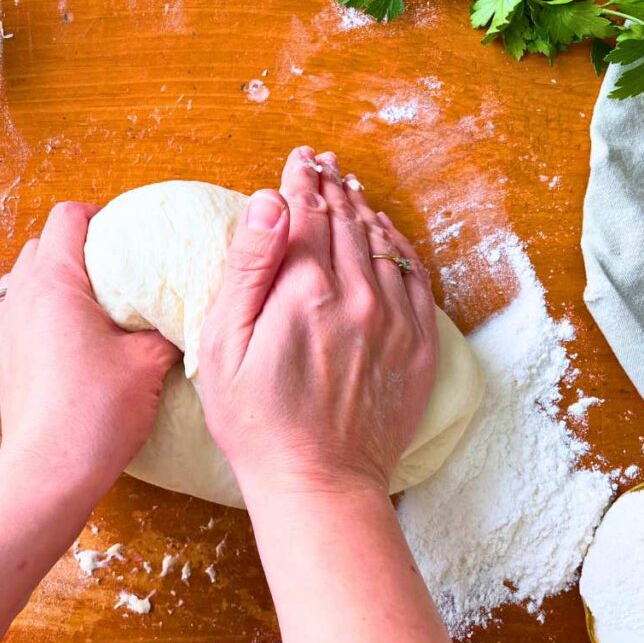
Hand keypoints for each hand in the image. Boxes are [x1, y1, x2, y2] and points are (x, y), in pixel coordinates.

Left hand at [0, 202, 179, 495]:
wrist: (49, 474)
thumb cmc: (97, 413)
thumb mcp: (148, 363)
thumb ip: (167, 326)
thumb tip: (184, 311)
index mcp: (55, 283)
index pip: (68, 217)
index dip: (103, 215)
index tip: (133, 233)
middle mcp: (22, 297)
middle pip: (47, 243)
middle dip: (84, 245)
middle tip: (124, 266)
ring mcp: (8, 328)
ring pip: (31, 277)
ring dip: (64, 278)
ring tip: (104, 301)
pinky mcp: (7, 357)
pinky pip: (27, 311)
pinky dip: (52, 309)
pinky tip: (84, 337)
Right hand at [198, 147, 437, 495]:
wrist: (319, 483)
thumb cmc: (256, 421)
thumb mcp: (225, 345)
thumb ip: (249, 267)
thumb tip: (269, 202)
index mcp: (306, 289)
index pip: (307, 211)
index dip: (300, 180)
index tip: (298, 159)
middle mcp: (359, 294)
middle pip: (346, 219)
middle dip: (331, 185)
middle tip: (323, 162)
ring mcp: (395, 319)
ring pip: (381, 241)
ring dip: (363, 208)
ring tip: (349, 186)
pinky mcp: (418, 345)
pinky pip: (414, 276)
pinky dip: (398, 245)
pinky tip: (386, 234)